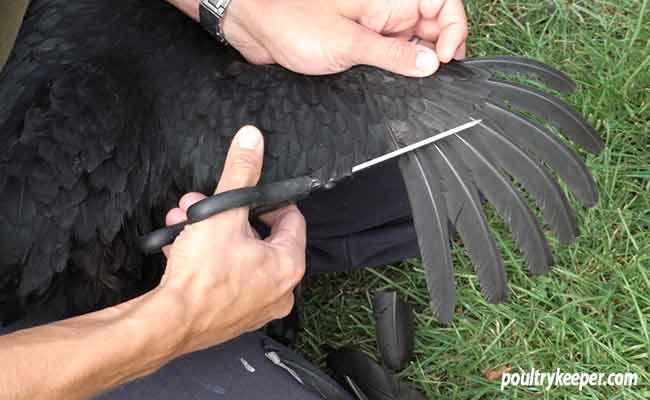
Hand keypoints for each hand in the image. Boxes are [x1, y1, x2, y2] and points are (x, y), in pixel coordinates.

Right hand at [157, 125, 305, 354]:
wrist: (168, 323)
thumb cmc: (202, 275)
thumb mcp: (222, 212)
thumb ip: (240, 172)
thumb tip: (252, 139)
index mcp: (288, 265)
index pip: (292, 220)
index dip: (270, 201)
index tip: (252, 194)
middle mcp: (279, 290)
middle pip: (259, 238)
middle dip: (228, 214)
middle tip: (205, 201)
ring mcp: (255, 307)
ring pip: (237, 257)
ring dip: (212, 233)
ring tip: (184, 218)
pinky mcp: (231, 316)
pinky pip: (224, 278)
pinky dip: (206, 259)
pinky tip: (180, 245)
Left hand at [221, 0, 467, 75]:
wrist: (257, 30)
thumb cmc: (294, 24)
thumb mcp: (349, 43)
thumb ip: (392, 54)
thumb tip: (430, 64)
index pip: (443, 5)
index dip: (453, 29)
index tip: (444, 59)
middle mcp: (387, 11)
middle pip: (433, 27)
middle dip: (438, 52)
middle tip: (433, 80)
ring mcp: (375, 28)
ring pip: (413, 45)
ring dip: (418, 65)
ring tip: (414, 86)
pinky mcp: (362, 46)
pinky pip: (391, 58)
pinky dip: (398, 72)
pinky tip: (397, 86)